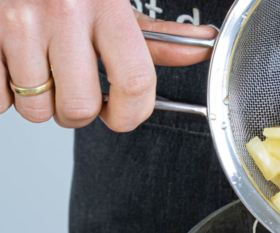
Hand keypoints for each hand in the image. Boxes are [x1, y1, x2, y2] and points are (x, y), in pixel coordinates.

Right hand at [0, 1, 216, 130]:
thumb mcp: (112, 3)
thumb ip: (153, 36)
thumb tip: (201, 49)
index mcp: (104, 5)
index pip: (135, 82)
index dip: (133, 113)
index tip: (124, 115)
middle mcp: (61, 13)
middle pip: (80, 107)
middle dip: (79, 114)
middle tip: (76, 92)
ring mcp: (16, 24)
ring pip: (36, 109)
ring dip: (41, 104)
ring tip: (42, 73)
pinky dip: (5, 94)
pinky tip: (15, 66)